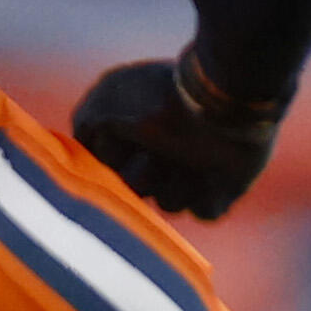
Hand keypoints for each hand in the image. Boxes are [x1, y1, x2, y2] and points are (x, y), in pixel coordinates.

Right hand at [72, 50, 283, 218]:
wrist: (222, 102)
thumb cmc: (162, 102)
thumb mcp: (107, 99)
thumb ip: (86, 124)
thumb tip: (85, 150)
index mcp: (140, 129)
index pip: (110, 166)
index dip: (112, 162)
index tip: (125, 145)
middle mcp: (166, 148)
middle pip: (138, 189)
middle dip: (144, 175)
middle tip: (158, 154)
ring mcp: (196, 168)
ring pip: (169, 203)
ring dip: (177, 184)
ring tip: (192, 161)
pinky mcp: (226, 186)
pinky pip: (205, 211)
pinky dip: (206, 198)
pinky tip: (211, 175)